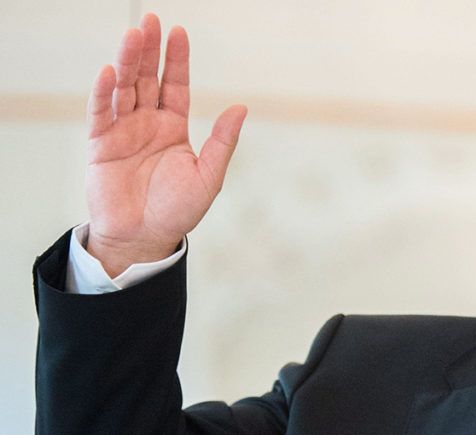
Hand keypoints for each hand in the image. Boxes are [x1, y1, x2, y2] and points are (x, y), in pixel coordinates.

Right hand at [85, 13, 245, 276]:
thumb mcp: (209, 176)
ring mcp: (123, 131)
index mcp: (173, 128)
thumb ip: (223, 142)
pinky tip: (110, 72)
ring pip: (124, 88)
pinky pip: (101, 112)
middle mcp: (147, 124)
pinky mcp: (101, 144)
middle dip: (149, 50)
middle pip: (147, 78)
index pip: (175, 85)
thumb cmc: (178, 211)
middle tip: (150, 21)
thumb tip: (241, 108)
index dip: (176, 60)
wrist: (144, 238)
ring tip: (132, 35)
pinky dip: (104, 92)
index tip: (178, 32)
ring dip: (127, 61)